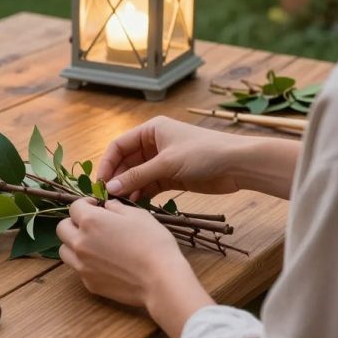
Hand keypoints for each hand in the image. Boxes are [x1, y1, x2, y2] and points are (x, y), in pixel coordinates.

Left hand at [57, 198, 212, 337]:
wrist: (160, 280)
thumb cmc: (152, 242)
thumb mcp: (138, 215)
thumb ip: (116, 207)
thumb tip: (107, 206)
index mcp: (90, 221)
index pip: (74, 207)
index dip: (86, 204)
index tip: (97, 206)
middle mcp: (80, 243)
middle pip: (62, 228)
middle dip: (74, 223)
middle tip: (92, 224)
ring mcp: (82, 266)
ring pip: (64, 250)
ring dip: (74, 243)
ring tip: (93, 244)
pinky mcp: (89, 284)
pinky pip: (78, 269)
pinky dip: (84, 263)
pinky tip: (103, 262)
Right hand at [97, 116, 244, 200]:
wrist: (238, 164)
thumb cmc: (203, 153)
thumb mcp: (167, 164)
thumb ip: (138, 176)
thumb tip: (110, 188)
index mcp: (151, 130)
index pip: (119, 146)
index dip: (107, 164)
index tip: (99, 183)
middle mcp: (154, 144)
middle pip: (127, 162)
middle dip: (117, 179)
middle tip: (107, 199)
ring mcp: (163, 161)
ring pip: (138, 175)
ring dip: (129, 189)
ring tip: (121, 206)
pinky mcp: (172, 177)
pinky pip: (150, 185)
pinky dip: (143, 194)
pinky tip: (136, 207)